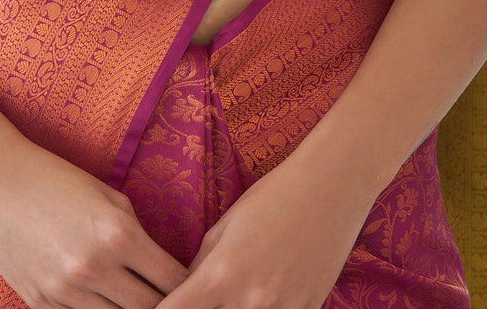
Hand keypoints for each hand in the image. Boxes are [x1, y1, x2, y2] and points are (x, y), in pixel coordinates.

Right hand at [0, 133, 187, 308]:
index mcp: (118, 234)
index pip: (171, 280)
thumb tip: (160, 265)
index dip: (188, 285)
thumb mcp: (108, 194)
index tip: (194, 285)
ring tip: (135, 298)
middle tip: (171, 298)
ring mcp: (64, 291)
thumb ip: (136, 231)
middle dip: (164, 305)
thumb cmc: (56, 178)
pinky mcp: (39, 303)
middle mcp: (94, 268)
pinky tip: (100, 298)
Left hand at [155, 150, 372, 308]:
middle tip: (199, 298)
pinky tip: (262, 295)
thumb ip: (201, 267)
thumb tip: (184, 293)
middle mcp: (249, 302)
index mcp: (220, 275)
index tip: (155, 307)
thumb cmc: (271, 197)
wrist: (330, 189)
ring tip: (232, 294)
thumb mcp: (224, 227)